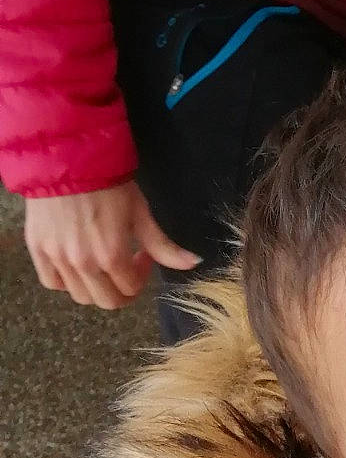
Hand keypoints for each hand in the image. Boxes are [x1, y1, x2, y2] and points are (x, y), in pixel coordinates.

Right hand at [24, 183, 199, 310]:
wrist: (66, 157)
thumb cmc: (107, 182)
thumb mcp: (140, 212)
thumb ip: (163, 245)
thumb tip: (194, 262)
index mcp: (111, 256)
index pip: (130, 289)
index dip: (141, 275)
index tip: (141, 255)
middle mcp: (83, 263)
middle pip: (107, 301)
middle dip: (122, 290)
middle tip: (125, 268)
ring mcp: (58, 258)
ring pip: (80, 296)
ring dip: (96, 287)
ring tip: (101, 264)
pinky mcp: (38, 249)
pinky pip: (52, 282)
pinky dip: (66, 282)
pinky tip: (76, 266)